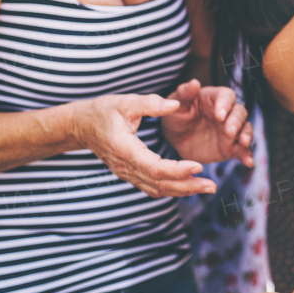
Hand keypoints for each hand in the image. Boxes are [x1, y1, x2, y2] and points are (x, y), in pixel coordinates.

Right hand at [72, 93, 214, 197]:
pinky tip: (189, 187)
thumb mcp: (126, 101)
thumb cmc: (103, 112)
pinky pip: (152, 187)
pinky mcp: (130, 174)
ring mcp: (127, 173)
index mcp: (124, 149)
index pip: (154, 167)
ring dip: (183, 190)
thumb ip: (152, 103)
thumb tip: (177, 104)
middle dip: (187, 185)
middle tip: (212, 186)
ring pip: (157, 189)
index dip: (177, 170)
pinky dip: (172, 189)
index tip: (198, 166)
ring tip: (207, 188)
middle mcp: (125, 166)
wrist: (81, 126)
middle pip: (159, 183)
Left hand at [161, 79, 253, 167]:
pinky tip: (248, 161)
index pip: (226, 96)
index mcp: (214, 98)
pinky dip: (247, 155)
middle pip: (240, 112)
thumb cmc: (176, 116)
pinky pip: (243, 150)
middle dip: (237, 121)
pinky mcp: (231, 147)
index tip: (219, 114)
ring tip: (243, 142)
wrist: (176, 140)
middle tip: (229, 131)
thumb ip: (184, 94)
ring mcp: (230, 130)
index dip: (225, 104)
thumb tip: (194, 82)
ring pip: (246, 129)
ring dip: (247, 135)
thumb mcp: (176, 105)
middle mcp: (227, 113)